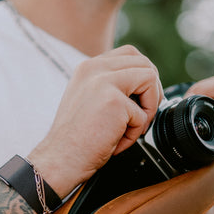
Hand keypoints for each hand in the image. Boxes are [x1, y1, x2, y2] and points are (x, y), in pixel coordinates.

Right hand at [29, 46, 162, 196]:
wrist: (60, 159)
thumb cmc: (76, 139)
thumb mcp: (89, 100)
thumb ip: (110, 86)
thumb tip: (143, 86)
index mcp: (88, 68)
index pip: (130, 54)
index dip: (143, 76)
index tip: (141, 99)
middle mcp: (94, 69)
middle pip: (144, 63)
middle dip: (152, 90)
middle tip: (143, 114)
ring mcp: (104, 82)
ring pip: (150, 78)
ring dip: (149, 107)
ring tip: (132, 127)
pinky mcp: (114, 102)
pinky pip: (143, 114)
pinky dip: (135, 133)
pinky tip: (117, 141)